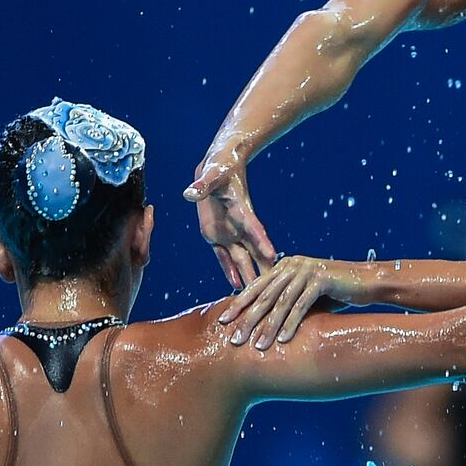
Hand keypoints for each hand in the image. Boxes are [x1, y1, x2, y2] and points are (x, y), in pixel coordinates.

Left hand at [184, 152, 278, 288]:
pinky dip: (230, 271)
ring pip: (241, 259)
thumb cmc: (220, 165)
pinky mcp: (216, 235)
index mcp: (241, 210)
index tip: (275, 257)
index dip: (263, 242)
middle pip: (254, 251)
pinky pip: (224, 257)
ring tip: (257, 300)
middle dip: (263, 269)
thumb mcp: (212, 174)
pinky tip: (236, 286)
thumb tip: (190, 193)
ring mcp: (229, 232)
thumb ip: (202, 185)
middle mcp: (238, 225)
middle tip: (275, 290)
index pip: (255, 228)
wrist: (219, 165)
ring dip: (248, 276)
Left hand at [219, 255, 362, 347]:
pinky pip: (301, 305)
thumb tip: (261, 323)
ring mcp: (307, 270)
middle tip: (234, 340)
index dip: (238, 305)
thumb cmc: (336, 292)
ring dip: (268, 326)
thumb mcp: (306, 294)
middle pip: (264, 295)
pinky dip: (291, 324)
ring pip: (280, 302)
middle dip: (247, 319)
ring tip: (257, 346)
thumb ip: (286, 300)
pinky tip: (283, 340)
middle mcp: (293, 264)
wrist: (367, 282)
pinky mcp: (321, 279)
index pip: (256, 286)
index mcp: (285, 265)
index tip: (221, 322)